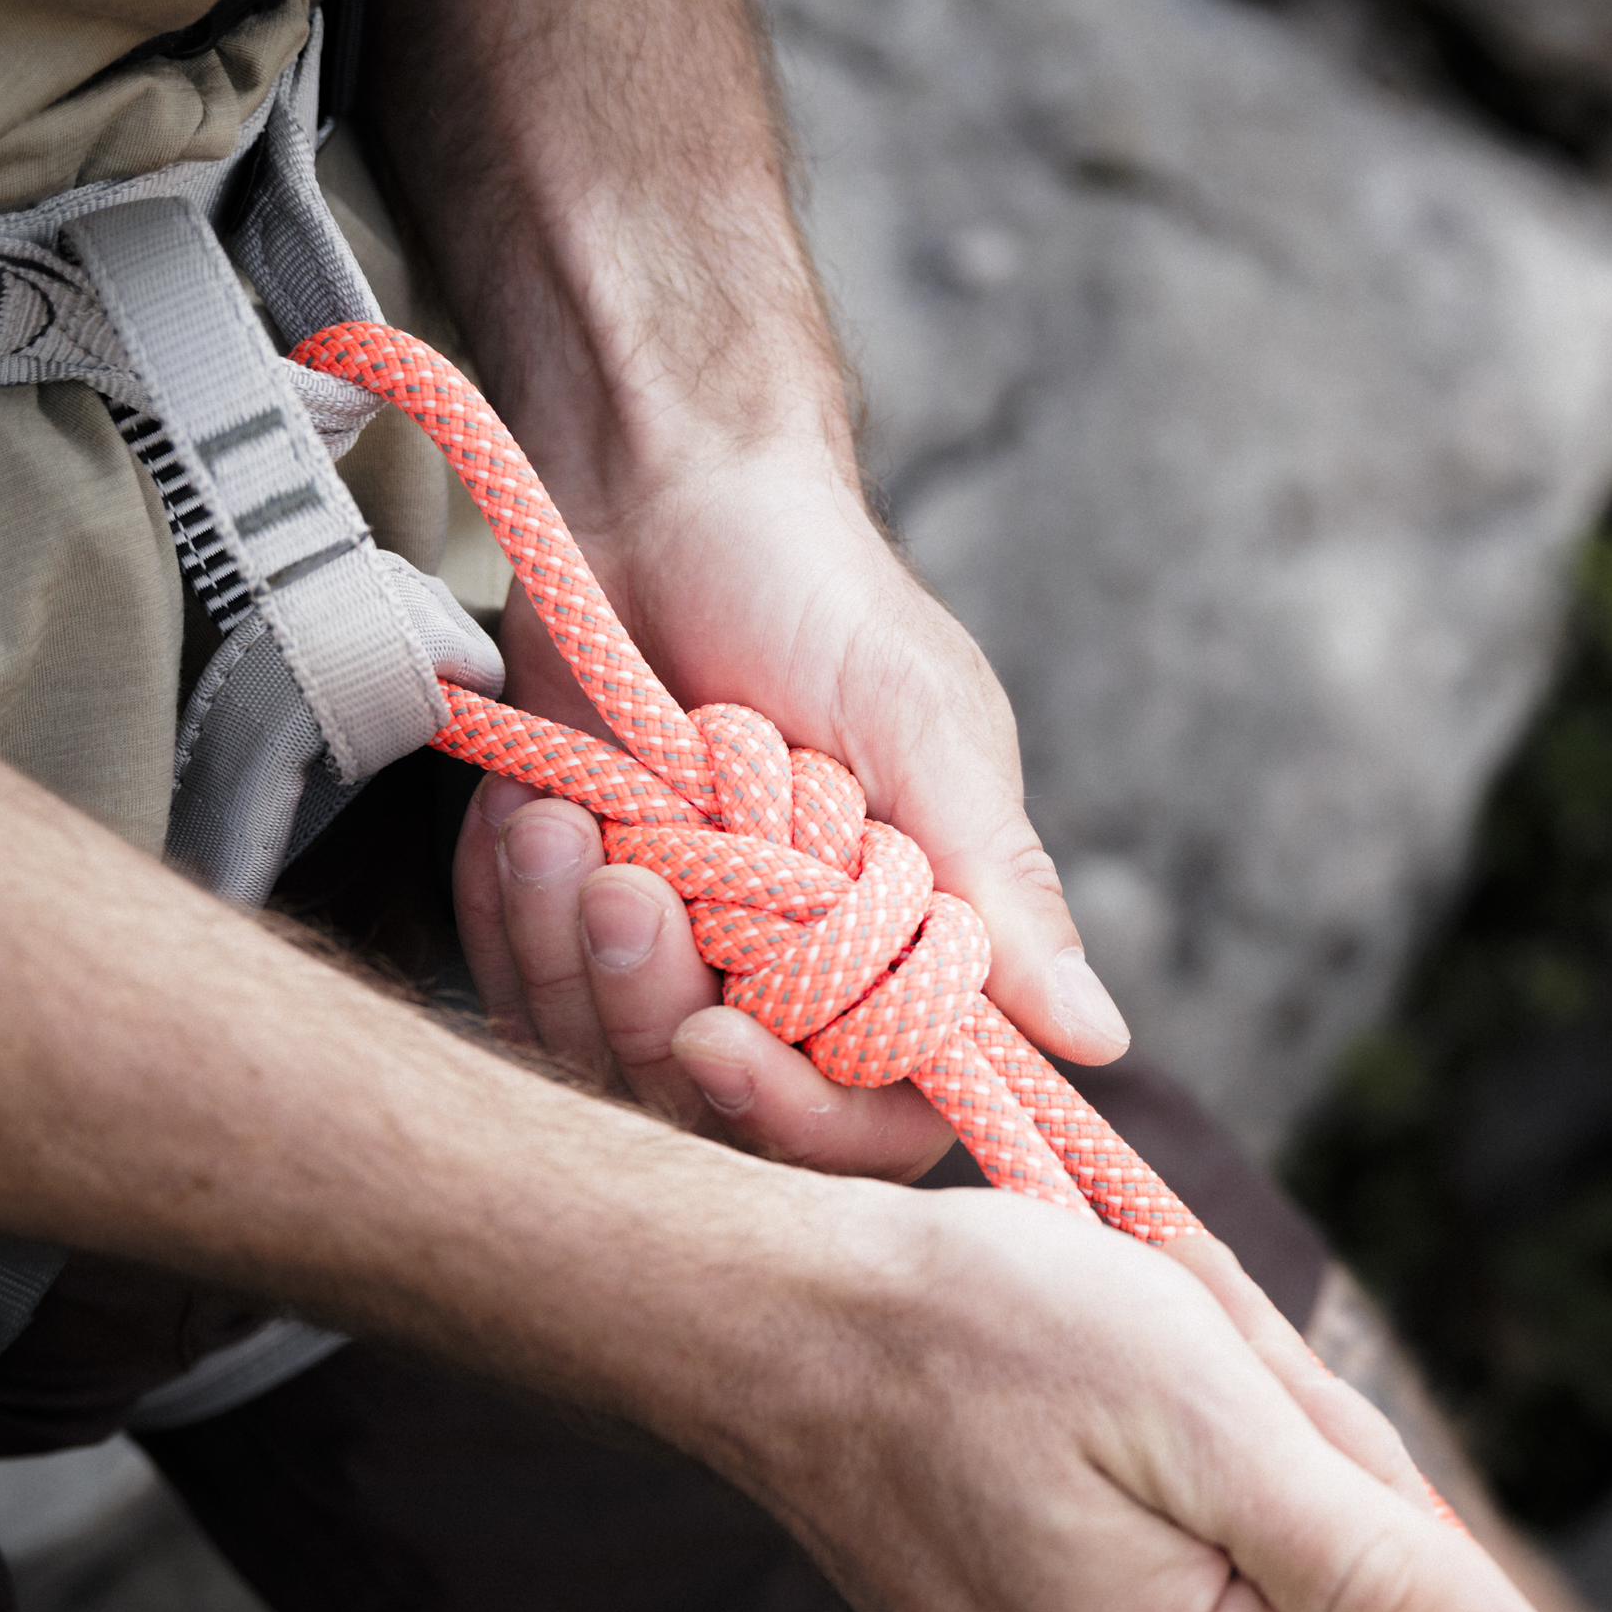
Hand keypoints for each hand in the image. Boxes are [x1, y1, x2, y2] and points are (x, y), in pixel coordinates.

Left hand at [458, 446, 1121, 1178]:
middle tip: (624, 883)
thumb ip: (1001, 891)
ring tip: (564, 820)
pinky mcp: (573, 923)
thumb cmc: (814, 595)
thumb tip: (1101, 1036)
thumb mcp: (924, 734)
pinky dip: (509, 909)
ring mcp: (683, 957)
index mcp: (916, 954)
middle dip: (650, 1004)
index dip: (795, 1111)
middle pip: (720, 1109)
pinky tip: (528, 813)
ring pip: (605, 1059)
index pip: (875, 1120)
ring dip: (568, 945)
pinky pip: (522, 990)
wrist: (658, 491)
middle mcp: (799, 982)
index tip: (717, 1041)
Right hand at [701, 1178, 1569, 1611]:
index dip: (1328, 1463)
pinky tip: (1059, 1420)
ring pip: (1248, 1566)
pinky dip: (1147, 1473)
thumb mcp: (1215, 1421)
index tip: (1209, 1388)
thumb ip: (1378, 1572)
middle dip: (1270, 1450)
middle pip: (1322, 1591)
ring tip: (1088, 1383)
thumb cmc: (979, 1337)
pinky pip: (1168, 1570)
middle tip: (1145, 1360)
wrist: (773, 1318)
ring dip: (1207, 1447)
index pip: (1394, 1603)